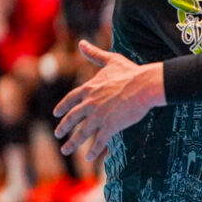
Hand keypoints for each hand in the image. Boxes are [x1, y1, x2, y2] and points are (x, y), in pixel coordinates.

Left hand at [53, 40, 165, 160]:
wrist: (145, 85)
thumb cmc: (131, 72)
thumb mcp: (111, 60)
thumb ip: (94, 54)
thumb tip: (81, 43)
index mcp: (89, 88)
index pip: (70, 99)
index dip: (62, 107)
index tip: (56, 114)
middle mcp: (90, 104)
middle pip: (72, 118)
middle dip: (64, 128)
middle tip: (58, 134)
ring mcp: (99, 116)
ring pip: (81, 133)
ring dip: (72, 143)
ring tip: (66, 150)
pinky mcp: (110, 126)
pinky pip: (99, 141)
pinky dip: (93, 151)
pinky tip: (89, 158)